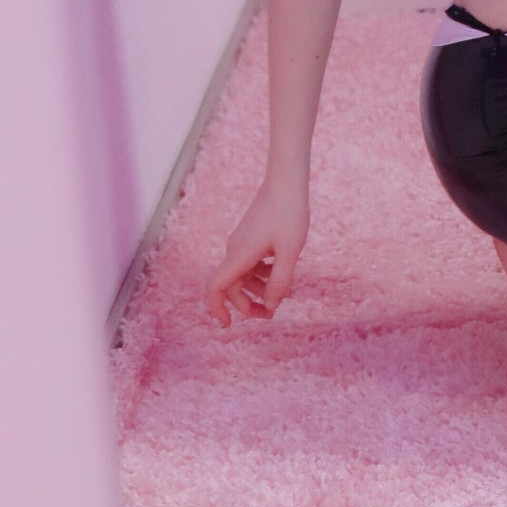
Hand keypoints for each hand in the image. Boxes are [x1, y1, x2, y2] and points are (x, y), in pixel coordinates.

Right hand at [205, 177, 309, 326]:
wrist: (287, 182)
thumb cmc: (290, 213)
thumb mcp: (290, 252)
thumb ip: (280, 281)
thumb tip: (271, 305)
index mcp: (239, 255)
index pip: (216, 288)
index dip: (217, 309)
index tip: (227, 325)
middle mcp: (235, 250)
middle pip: (231, 287)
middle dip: (248, 304)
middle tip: (270, 314)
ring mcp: (242, 243)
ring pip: (243, 275)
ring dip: (259, 289)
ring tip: (284, 294)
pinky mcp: (250, 236)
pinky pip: (250, 263)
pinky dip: (263, 273)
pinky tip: (281, 273)